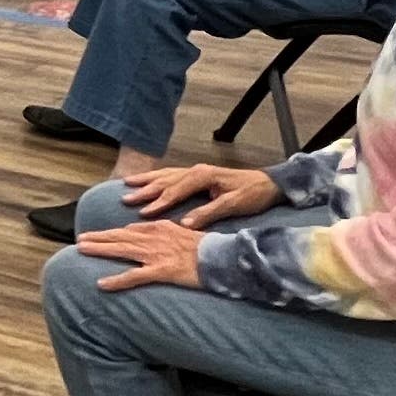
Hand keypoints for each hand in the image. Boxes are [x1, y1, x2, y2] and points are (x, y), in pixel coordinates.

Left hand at [76, 217, 208, 288]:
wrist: (222, 258)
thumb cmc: (206, 247)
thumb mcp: (182, 232)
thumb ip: (163, 230)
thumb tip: (145, 231)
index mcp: (160, 227)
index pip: (130, 229)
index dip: (112, 233)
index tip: (97, 235)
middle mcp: (154, 238)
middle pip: (120, 236)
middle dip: (99, 238)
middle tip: (79, 240)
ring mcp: (157, 254)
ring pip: (122, 250)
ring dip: (101, 250)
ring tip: (82, 251)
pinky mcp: (162, 271)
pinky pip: (134, 277)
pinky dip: (117, 280)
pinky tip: (102, 283)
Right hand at [115, 161, 279, 227]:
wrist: (269, 183)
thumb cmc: (252, 194)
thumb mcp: (233, 205)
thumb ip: (208, 213)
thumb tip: (185, 224)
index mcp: (203, 176)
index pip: (176, 190)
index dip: (160, 201)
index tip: (144, 213)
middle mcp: (196, 171)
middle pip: (166, 180)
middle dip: (146, 190)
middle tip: (126, 199)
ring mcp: (196, 171)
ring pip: (166, 175)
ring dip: (147, 181)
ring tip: (127, 185)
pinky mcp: (197, 174)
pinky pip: (171, 174)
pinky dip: (156, 177)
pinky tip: (147, 180)